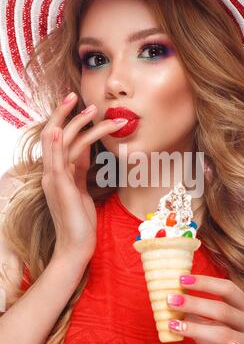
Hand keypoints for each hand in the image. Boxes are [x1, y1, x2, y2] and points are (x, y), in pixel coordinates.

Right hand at [41, 92, 127, 264]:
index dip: (68, 122)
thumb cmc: (82, 222)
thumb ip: (80, 171)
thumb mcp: (82, 191)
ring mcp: (53, 180)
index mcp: (59, 174)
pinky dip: (55, 142)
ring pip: (58, 143)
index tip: (80, 107)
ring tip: (92, 109)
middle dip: (64, 114)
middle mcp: (53, 174)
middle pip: (54, 135)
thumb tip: (87, 154)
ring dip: (73, 123)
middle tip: (76, 96)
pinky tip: (57, 128)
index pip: (61, 141)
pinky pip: (56, 161)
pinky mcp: (59, 188)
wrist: (77, 247)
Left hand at [167, 275, 243, 343]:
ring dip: (196, 328)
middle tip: (170, 300)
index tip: (181, 279)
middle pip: (224, 308)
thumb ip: (197, 312)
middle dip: (195, 302)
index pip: (228, 288)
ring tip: (173, 324)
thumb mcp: (208, 327)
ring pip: (225, 332)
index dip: (205, 282)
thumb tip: (173, 295)